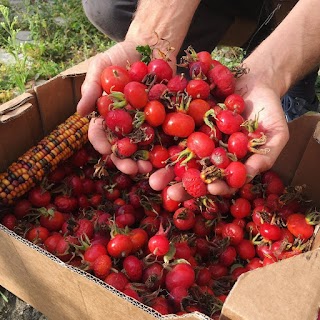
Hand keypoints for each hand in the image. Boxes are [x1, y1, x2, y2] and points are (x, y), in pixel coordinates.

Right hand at [77, 40, 176, 171]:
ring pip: (142, 147)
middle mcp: (124, 123)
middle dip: (126, 160)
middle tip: (134, 170)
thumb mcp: (101, 66)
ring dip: (145, 160)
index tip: (108, 153)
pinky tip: (168, 156)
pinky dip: (165, 147)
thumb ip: (90, 88)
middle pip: (122, 147)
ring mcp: (144, 123)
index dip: (102, 145)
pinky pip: (163, 135)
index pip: (99, 134)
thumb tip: (79, 112)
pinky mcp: (162, 119)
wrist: (151, 47)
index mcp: (106, 115)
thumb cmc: (121, 56)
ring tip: (150, 169)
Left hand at [165, 67, 289, 201]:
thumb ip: (265, 155)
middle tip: (170, 193)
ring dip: (166, 168)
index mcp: (228, 163)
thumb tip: (249, 175)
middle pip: (194, 174)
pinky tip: (150, 145)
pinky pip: (173, 130)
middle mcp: (209, 154)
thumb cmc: (269, 109)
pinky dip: (161, 138)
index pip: (220, 180)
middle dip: (182, 184)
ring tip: (152, 178)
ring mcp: (196, 138)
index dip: (216, 186)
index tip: (210, 187)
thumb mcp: (275, 133)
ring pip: (178, 156)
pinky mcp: (186, 121)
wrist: (254, 79)